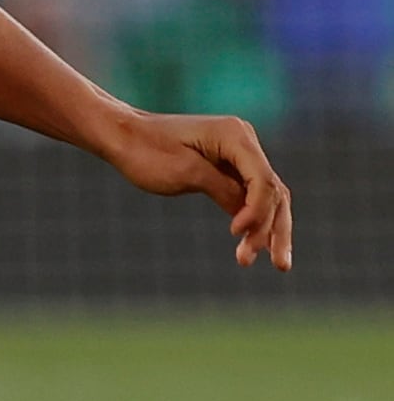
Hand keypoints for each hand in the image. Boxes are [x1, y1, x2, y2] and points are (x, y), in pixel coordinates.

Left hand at [94, 107, 293, 270]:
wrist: (122, 135)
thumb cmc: (146, 152)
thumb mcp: (185, 173)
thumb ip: (223, 190)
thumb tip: (253, 216)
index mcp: (236, 136)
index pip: (262, 179)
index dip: (257, 211)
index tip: (236, 234)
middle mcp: (244, 141)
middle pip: (273, 190)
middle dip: (275, 228)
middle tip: (278, 265)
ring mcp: (238, 153)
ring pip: (267, 195)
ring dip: (269, 229)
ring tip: (277, 264)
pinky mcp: (227, 165)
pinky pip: (249, 194)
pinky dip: (253, 219)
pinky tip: (256, 245)